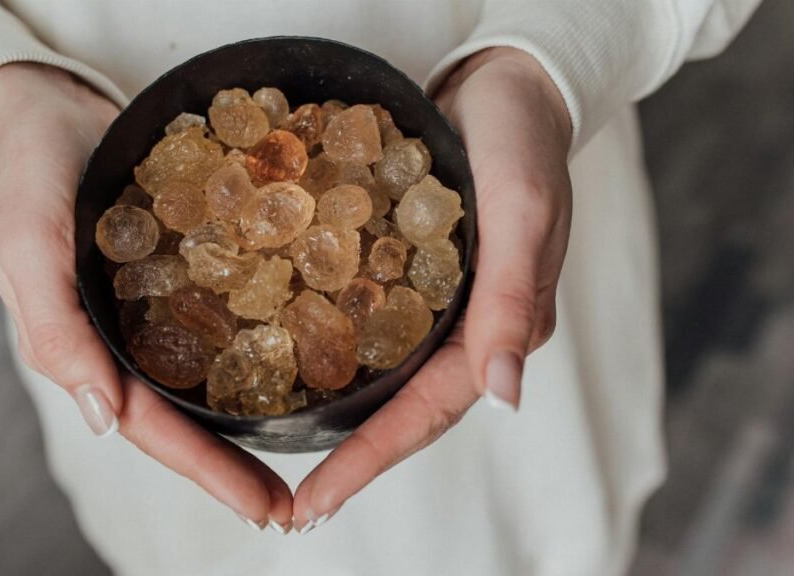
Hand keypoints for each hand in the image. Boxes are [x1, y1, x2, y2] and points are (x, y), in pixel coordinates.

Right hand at [0, 63, 292, 529]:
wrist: (47, 110)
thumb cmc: (27, 176)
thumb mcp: (26, 246)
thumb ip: (54, 329)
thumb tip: (102, 421)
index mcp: (89, 347)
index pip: (152, 425)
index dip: (206, 469)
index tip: (264, 509)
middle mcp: (128, 336)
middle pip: (188, 414)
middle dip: (237, 465)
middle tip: (297, 507)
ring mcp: (157, 305)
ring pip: (209, 374)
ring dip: (252, 415)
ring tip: (307, 451)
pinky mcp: (184, 266)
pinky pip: (225, 312)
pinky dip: (260, 341)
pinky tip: (304, 354)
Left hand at [291, 47, 572, 530]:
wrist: (510, 80)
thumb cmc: (521, 138)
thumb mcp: (522, 210)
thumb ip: (512, 299)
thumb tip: (504, 397)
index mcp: (499, 328)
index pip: (426, 414)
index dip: (369, 463)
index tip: (312, 507)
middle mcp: (469, 326)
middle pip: (404, 411)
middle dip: (349, 460)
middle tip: (289, 507)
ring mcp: (443, 303)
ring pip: (388, 377)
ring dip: (342, 420)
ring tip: (286, 454)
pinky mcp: (418, 272)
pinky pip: (375, 327)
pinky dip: (337, 355)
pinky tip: (294, 366)